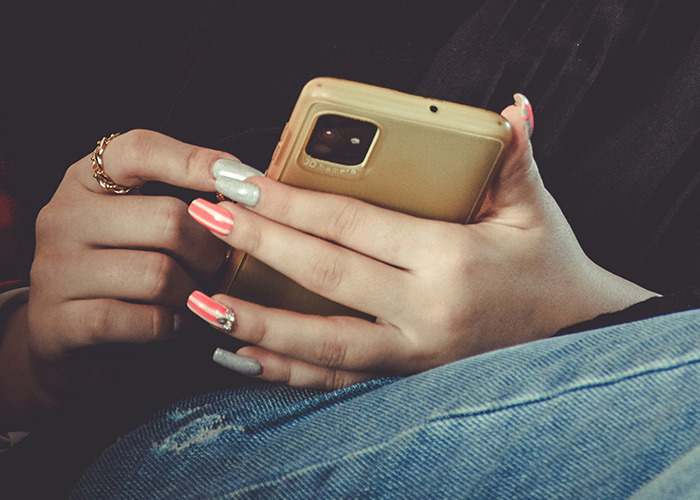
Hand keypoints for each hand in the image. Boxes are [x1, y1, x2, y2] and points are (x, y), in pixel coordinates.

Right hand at [0, 130, 229, 428]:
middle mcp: (64, 216)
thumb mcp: (138, 220)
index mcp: (86, 179)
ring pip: (159, 275)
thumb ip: (179, 198)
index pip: (140, 150)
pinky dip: (174, 324)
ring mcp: (56, 269)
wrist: (64, 333)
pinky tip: (179, 321)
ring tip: (196, 294)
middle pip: (167, 220)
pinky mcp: (61, 322)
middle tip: (217, 263)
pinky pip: (143, 320)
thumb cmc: (122, 265)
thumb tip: (247, 185)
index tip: (240, 178)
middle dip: (209, 248)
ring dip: (193, 291)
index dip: (195, 161)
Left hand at [187, 97, 657, 389]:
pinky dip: (285, 370)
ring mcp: (411, 353)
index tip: (241, 182)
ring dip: (255, 321)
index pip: (352, 224)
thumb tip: (513, 107)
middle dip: (258, 245)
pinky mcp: (404, 376)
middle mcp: (423, 311)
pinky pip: (335, 379)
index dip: (291, 201)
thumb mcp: (535, 209)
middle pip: (323, 275)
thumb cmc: (549, 266)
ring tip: (200, 300)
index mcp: (449, 259)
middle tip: (203, 218)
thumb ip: (515, 158)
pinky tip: (240, 355)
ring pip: (319, 343)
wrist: (574, 336)